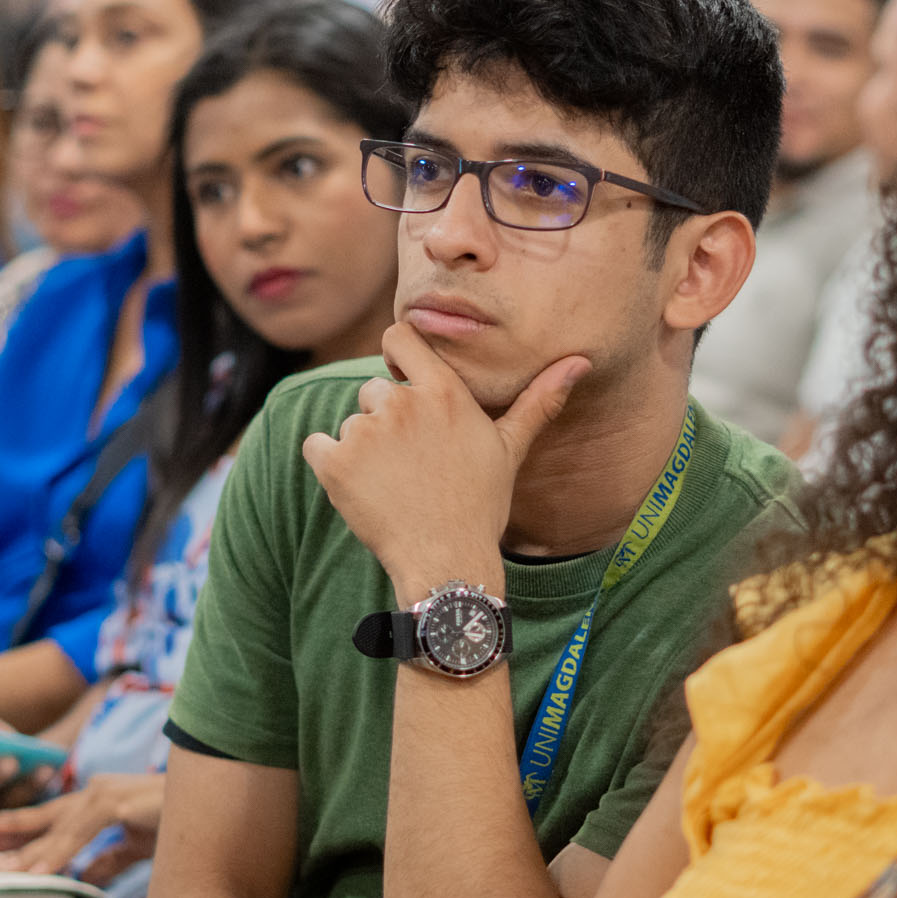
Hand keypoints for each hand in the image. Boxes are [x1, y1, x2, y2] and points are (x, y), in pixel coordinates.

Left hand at [0, 772, 165, 881]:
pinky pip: (81, 832)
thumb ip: (110, 859)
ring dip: (32, 853)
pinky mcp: (119, 802)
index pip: (53, 818)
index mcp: (100, 800)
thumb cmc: (180, 820)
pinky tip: (43, 871)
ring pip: (60, 828)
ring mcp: (108, 793)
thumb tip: (86, 877)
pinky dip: (60, 852)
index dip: (23, 832)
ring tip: (4, 871)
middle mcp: (98, 790)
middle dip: (14, 840)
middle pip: (48, 820)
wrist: (215, 804)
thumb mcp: (138, 845)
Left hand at [302, 323, 588, 601]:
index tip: (401, 382)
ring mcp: (365, 432)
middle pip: (374, 390)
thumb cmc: (481, 505)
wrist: (446, 561)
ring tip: (394, 484)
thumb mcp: (510, 449)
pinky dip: (329, 465)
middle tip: (411, 464)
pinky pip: (317, 446)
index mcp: (443, 391)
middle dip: (385, 421)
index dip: (394, 356)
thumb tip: (580, 362)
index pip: (398, 335)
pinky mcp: (334, 462)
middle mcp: (402, 403)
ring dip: (362, 449)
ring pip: (351, 423)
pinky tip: (361, 490)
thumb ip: (538, 400)